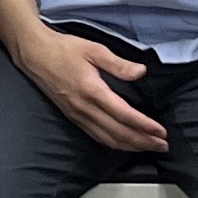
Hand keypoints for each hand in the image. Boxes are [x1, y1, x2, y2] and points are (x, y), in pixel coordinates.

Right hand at [9, 22, 168, 155]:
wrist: (34, 54)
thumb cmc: (63, 49)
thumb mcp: (93, 49)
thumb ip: (118, 63)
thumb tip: (141, 72)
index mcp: (92, 90)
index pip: (124, 115)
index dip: (144, 125)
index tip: (161, 131)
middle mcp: (84, 108)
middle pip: (118, 133)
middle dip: (143, 142)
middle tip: (162, 145)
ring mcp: (77, 115)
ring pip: (107, 139)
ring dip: (130, 146)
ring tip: (149, 148)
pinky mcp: (73, 117)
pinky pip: (96, 136)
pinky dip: (113, 143)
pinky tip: (124, 144)